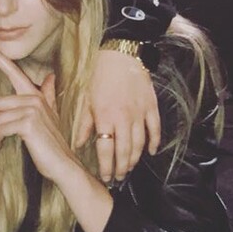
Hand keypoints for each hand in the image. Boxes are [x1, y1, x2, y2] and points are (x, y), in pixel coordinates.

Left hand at [0, 47, 81, 185]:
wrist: (63, 164)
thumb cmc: (52, 145)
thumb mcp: (51, 117)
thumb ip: (48, 96)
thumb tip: (51, 77)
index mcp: (37, 96)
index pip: (15, 73)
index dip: (0, 59)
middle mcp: (35, 99)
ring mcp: (32, 110)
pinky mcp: (28, 124)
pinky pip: (0, 128)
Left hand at [77, 47, 160, 181]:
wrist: (121, 53)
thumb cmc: (100, 74)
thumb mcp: (86, 99)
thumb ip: (84, 124)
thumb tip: (78, 144)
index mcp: (104, 117)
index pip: (105, 149)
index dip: (105, 166)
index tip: (105, 176)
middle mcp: (123, 118)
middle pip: (124, 151)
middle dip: (121, 168)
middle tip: (118, 178)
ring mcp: (139, 113)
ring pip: (139, 144)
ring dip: (135, 159)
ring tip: (129, 168)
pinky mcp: (151, 106)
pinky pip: (155, 129)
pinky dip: (154, 142)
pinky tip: (151, 152)